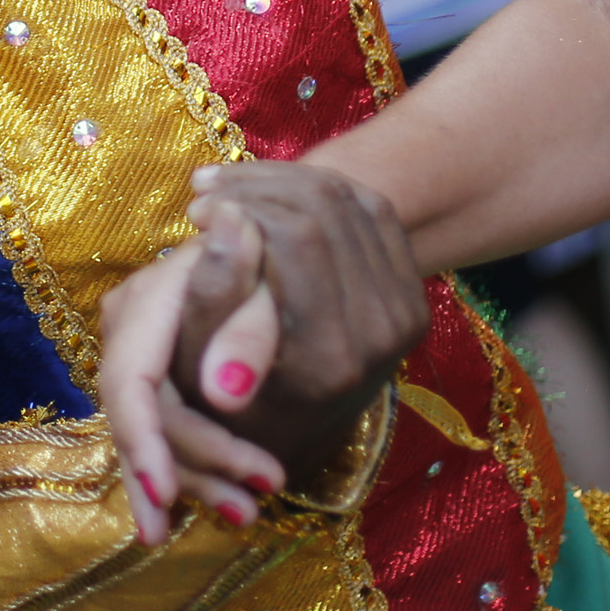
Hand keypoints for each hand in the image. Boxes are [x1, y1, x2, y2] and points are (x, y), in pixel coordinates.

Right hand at [101, 234, 286, 544]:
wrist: (279, 228)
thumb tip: (226, 391)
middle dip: (189, 468)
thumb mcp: (270, 282)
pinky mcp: (163, 372)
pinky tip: (228, 503)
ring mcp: (142, 351)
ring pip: (155, 429)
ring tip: (250, 512)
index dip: (143, 440)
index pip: (129, 383)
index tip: (166, 495)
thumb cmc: (280, 251)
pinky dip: (194, 467)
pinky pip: (168, 427)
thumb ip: (246, 328)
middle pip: (143, 416)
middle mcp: (131, 328)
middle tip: (249, 508)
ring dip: (198, 477)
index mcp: (148, 302)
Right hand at [103, 160, 426, 541]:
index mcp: (328, 360)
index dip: (243, 205)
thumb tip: (223, 218)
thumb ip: (212, 294)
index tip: (195, 206)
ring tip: (230, 187)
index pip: (296, 237)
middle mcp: (381, 335)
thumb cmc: (229, 403)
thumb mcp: (198, 365)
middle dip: (259, 185)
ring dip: (282, 179)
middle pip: (325, 209)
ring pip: (348, 200)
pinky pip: (370, 209)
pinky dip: (318, 188)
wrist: (296, 431)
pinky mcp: (414, 295)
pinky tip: (273, 193)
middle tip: (206, 190)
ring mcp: (406, 313)